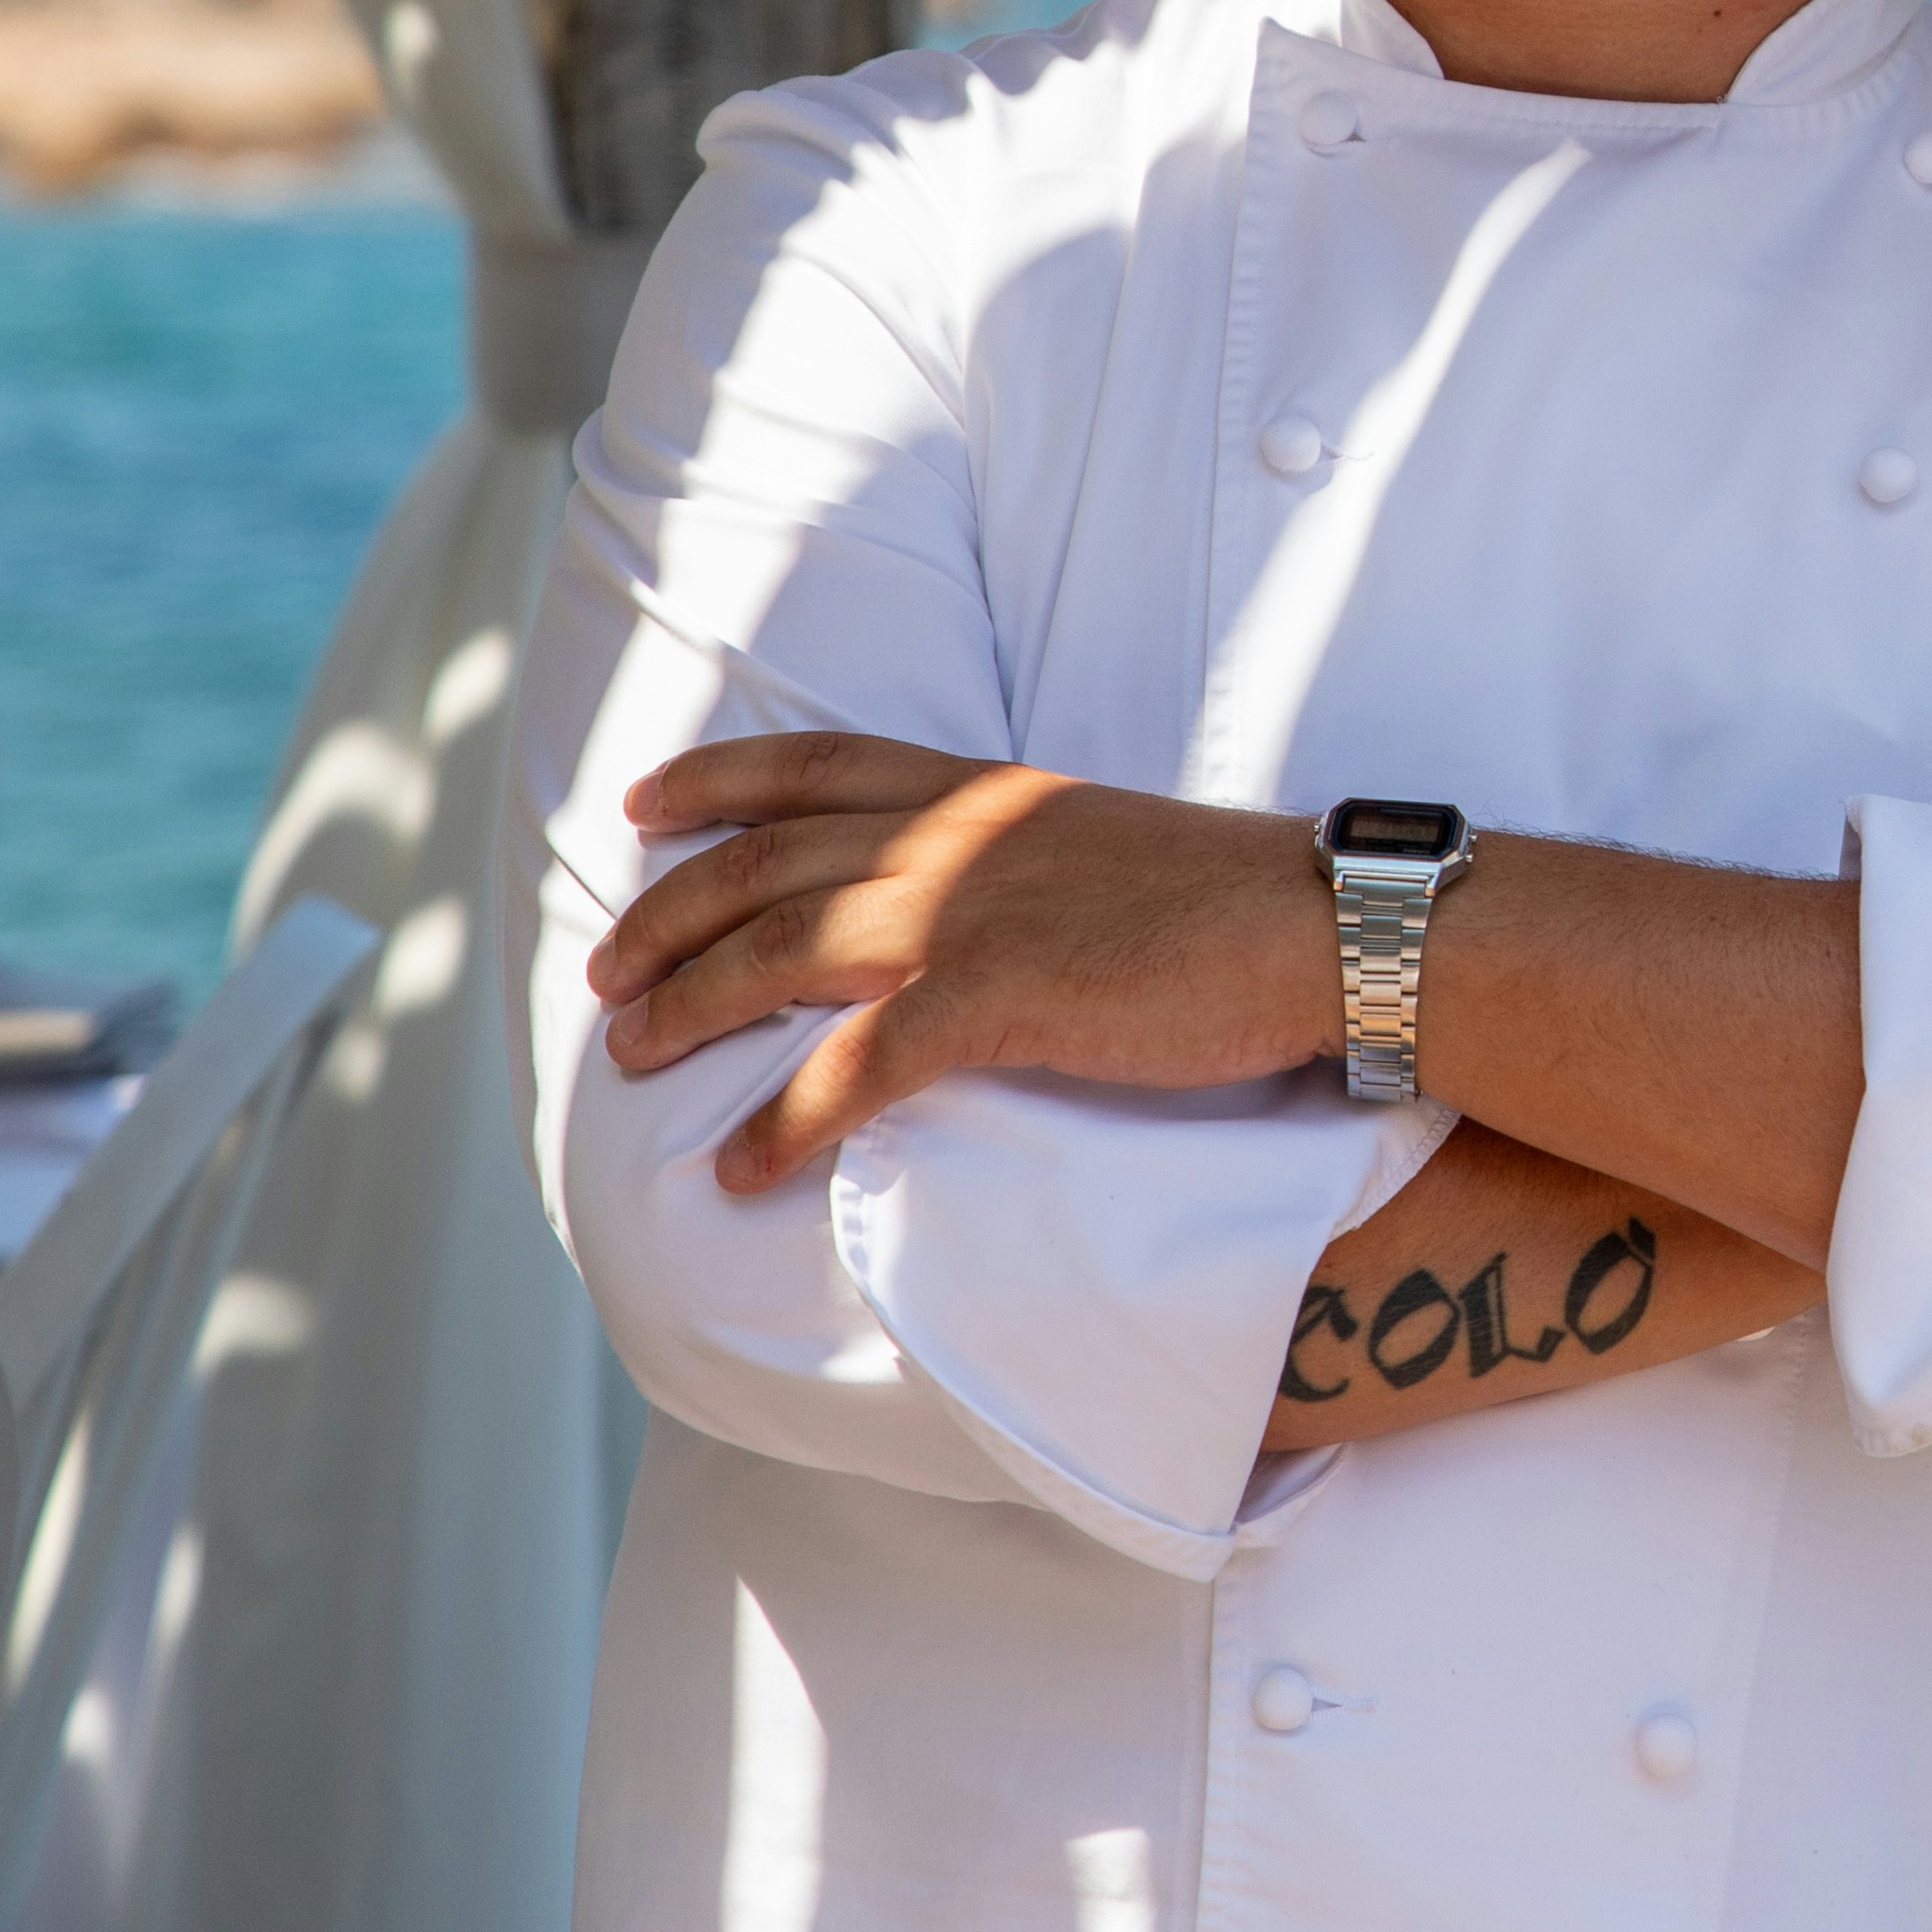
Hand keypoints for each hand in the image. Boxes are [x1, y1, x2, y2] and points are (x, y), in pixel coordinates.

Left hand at [585, 732, 1328, 1191]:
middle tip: (611, 973)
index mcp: (985, 792)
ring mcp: (973, 913)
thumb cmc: (1232, 900)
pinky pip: (853, 1069)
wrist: (1320, 924)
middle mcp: (958, 838)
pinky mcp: (999, 998)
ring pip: (783, 952)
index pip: (816, 764)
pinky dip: (780, 1121)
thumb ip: (1017, 858)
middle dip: (671, 917)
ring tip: (631, 1056)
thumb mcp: (1100, 843)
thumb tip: (972, 904)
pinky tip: (737, 1168)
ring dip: (691, 1006)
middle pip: (768, 863)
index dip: (716, 780)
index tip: (645, 804)